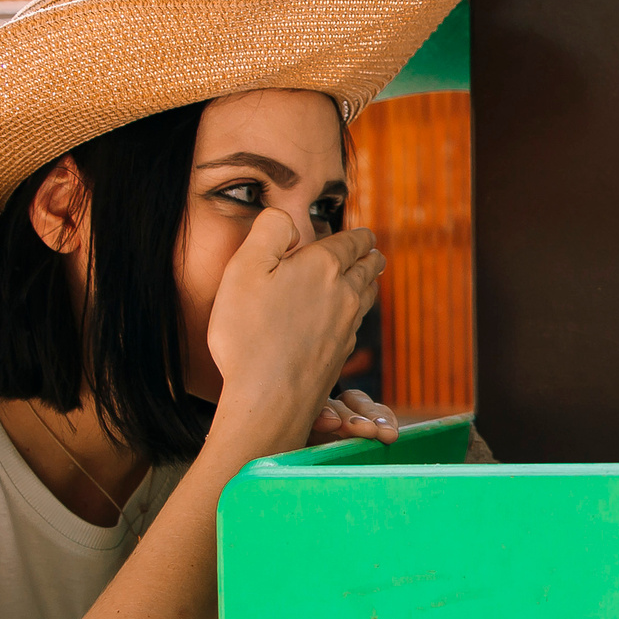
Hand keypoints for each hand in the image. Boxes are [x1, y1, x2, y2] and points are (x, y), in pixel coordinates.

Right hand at [205, 211, 383, 460]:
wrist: (268, 399)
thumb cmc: (249, 334)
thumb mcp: (245, 267)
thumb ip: (269, 230)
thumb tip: (287, 219)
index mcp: (325, 267)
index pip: (353, 241)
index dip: (359, 235)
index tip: (365, 233)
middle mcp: (345, 295)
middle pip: (369, 269)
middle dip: (371, 257)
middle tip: (374, 253)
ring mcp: (346, 328)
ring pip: (368, 297)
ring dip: (369, 283)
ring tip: (368, 279)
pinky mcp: (340, 355)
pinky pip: (356, 325)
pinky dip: (356, 314)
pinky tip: (347, 318)